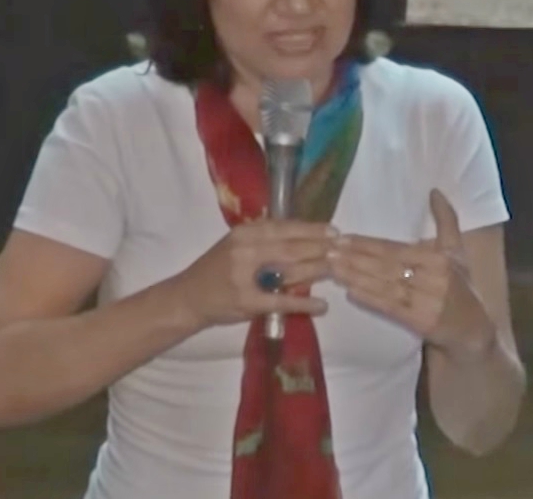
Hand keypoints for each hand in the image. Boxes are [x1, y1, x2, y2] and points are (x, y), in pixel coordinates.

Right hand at [174, 220, 337, 327]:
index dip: (312, 229)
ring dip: (317, 270)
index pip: (285, 227)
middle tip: (343, 249)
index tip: (335, 230)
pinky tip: (322, 305)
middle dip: (321, 247)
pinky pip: (282, 301)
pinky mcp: (247, 302)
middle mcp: (245, 250)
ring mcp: (245, 276)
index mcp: (245, 233)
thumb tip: (305, 235)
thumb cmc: (216, 269)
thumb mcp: (237, 245)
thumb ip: (266, 239)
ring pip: (290, 270)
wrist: (188, 298)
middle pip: (292, 247)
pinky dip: (304, 303)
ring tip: (339, 270)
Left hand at [328, 190, 495, 357]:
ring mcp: (426, 301)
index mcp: (439, 258)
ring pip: (384, 285)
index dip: (367, 244)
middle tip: (328, 251)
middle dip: (355, 258)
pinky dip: (369, 299)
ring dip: (356, 277)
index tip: (342, 238)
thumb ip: (446, 220)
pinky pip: (390, 308)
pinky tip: (350, 292)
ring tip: (332, 268)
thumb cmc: (461, 286)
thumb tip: (434, 191)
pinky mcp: (420, 322)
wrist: (472, 329)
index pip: (395, 248)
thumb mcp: (457, 251)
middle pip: (386, 265)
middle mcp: (433, 277)